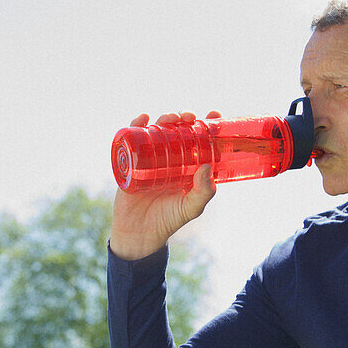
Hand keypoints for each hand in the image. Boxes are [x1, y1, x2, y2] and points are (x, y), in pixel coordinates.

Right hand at [110, 111, 220, 260]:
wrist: (140, 233)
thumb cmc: (169, 220)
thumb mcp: (191, 208)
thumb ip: (203, 192)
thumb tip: (205, 167)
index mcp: (189, 166)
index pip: (201, 141)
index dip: (208, 125)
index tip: (215, 114)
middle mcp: (171, 159)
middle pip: (179, 130)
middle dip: (185, 118)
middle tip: (189, 118)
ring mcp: (151, 159)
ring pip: (159, 131)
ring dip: (165, 118)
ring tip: (170, 119)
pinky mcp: (132, 162)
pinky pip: (133, 139)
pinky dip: (137, 125)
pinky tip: (143, 119)